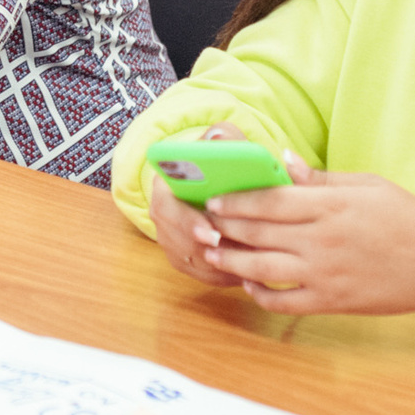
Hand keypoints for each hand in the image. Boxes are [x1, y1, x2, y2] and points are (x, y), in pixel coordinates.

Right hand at [142, 120, 257, 287]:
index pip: (167, 208)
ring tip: (252, 267)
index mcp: (163, 187)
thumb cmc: (221, 162)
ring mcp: (171, 241)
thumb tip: (220, 136)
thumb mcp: (222, 144)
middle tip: (241, 258)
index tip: (211, 232)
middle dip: (208, 252)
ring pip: (193, 262)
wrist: (214, 181)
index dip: (188, 222)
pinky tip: (251, 275)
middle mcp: (162, 217)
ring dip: (221, 266)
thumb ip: (224, 138)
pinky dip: (227, 277)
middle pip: (179, 242)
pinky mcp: (185, 260)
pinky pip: (204, 275)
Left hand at [201, 170, 414, 322]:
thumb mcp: (366, 185)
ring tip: (213, 253)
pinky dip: (260, 295)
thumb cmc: (407, 219)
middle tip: (205, 222)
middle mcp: (322, 239)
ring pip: (262, 268)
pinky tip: (249, 284)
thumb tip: (282, 161)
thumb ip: (320, 178)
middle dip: (226, 227)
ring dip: (231, 261)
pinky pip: (284, 302)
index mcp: (331, 205)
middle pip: (258, 232)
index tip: (216, 199)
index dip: (236, 200)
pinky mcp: (331, 301)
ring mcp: (325, 273)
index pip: (269, 200)